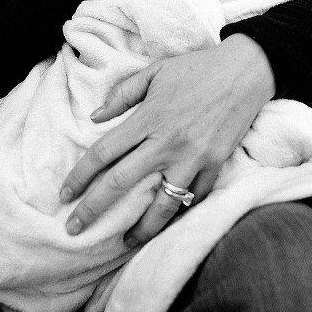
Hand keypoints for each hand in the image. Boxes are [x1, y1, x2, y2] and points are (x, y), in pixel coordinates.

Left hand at [59, 34, 275, 246]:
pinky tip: (167, 223)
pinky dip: (181, 213)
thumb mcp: (155, 71)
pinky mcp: (216, 165)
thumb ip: (123, 94)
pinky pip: (194, 198)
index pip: (103, 153)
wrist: (247, 70)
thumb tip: (94, 117)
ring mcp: (194, 157)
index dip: (80, 176)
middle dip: (94, 209)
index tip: (64, 195)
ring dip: (141, 228)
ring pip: (162, 205)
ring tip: (126, 242)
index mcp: (148, 118)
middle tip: (74, 228)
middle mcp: (167, 142)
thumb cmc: (197, 68)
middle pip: (121, 183)